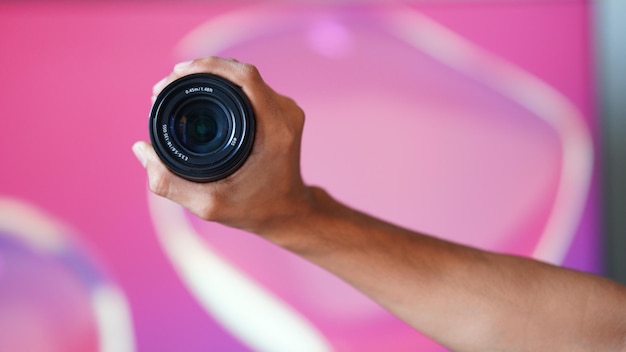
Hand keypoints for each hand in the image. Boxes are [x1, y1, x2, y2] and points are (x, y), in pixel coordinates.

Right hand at [132, 57, 312, 233]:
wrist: (289, 213)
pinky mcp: (282, 112)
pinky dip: (223, 87)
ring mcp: (287, 111)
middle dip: (200, 71)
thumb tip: (141, 148)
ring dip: (210, 77)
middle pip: (242, 73)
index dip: (207, 67)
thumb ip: (170, 183)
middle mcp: (285, 114)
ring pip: (245, 78)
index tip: (174, 75)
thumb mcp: (209, 205)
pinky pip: (249, 88)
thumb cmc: (255, 210)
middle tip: (165, 86)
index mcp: (276, 130)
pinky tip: (199, 94)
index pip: (244, 78)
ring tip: (176, 88)